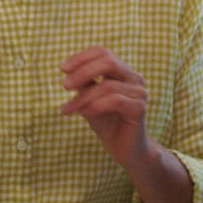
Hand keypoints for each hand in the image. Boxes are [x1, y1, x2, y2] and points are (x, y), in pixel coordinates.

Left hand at [59, 46, 150, 165]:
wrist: (124, 150)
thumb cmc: (106, 123)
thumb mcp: (89, 100)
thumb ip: (83, 84)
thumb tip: (68, 71)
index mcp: (122, 72)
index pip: (102, 52)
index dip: (81, 57)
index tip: (62, 68)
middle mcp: (134, 78)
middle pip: (108, 61)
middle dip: (83, 72)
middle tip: (65, 86)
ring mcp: (139, 92)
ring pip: (107, 85)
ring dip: (83, 97)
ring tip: (68, 109)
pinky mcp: (140, 108)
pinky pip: (114, 101)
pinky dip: (95, 106)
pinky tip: (83, 114)